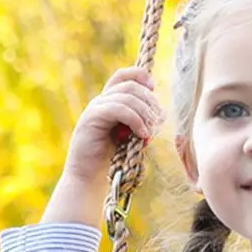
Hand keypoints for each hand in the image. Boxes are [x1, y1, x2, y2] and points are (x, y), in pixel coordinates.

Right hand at [63, 66, 164, 186]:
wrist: (88, 176)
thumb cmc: (111, 159)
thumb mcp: (131, 136)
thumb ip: (141, 122)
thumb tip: (162, 113)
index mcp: (109, 101)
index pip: (124, 75)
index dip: (141, 76)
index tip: (153, 89)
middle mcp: (101, 101)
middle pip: (130, 86)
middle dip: (149, 101)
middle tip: (157, 121)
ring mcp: (96, 108)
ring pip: (127, 97)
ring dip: (145, 113)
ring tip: (150, 132)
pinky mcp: (93, 118)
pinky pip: (119, 109)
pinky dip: (135, 120)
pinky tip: (143, 135)